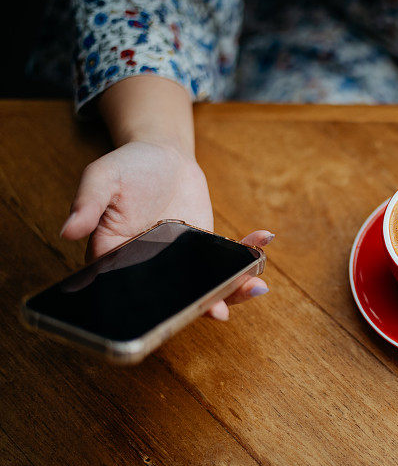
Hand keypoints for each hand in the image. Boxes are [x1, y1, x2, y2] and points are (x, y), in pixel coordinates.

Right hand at [59, 141, 270, 319]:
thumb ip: (88, 203)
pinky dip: (245, 254)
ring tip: (255, 285)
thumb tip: (67, 231)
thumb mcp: (102, 178)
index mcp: (119, 257)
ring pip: (205, 284)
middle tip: (221, 310)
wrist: (161, 153)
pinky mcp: (204, 247)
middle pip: (176, 296)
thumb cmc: (127, 166)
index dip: (154, 308)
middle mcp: (151, 266)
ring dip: (232, 288)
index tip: (174, 311)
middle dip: (200, 306)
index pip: (132, 292)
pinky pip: (225, 259)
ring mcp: (181, 260)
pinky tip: (263, 242)